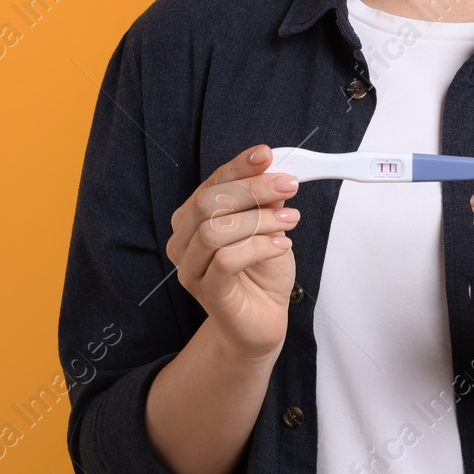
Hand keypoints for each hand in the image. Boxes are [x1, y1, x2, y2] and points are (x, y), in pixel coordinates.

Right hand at [166, 144, 300, 360]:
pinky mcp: (207, 292)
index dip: (238, 167)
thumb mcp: (269, 226)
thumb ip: (267, 201)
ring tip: (290, 221)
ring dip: (258, 220)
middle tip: (287, 186)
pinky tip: (281, 246)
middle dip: (252, 189)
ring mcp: (191, 269)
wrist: (261, 318)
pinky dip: (258, 247)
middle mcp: (184, 241)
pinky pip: (226, 261)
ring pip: (215, 231)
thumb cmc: (261, 271)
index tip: (265, 154)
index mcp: (193, 218)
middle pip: (208, 203)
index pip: (212, 184)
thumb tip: (276, 172)